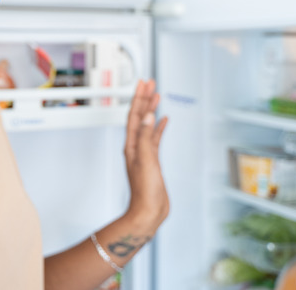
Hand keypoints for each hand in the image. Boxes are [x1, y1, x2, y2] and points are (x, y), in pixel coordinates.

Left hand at [124, 79, 168, 228]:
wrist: (148, 211)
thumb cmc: (145, 191)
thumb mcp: (146, 161)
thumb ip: (146, 137)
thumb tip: (148, 116)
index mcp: (131, 145)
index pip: (134, 115)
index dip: (139, 98)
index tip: (144, 83)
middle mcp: (135, 146)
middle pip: (140, 116)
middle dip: (144, 98)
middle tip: (150, 82)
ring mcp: (144, 153)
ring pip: (147, 125)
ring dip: (151, 110)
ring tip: (156, 95)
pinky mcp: (153, 160)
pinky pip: (155, 138)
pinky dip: (159, 127)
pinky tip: (164, 120)